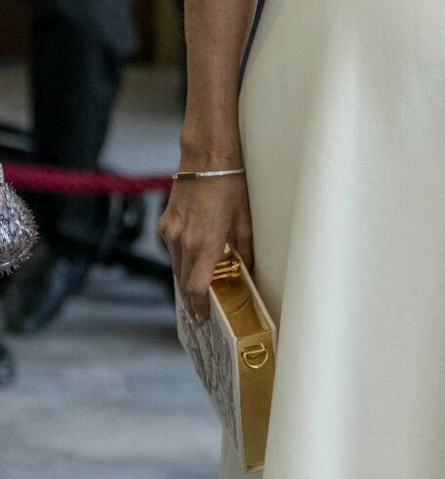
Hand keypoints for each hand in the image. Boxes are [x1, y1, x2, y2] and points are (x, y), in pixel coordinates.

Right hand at [158, 173, 253, 325]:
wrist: (207, 159)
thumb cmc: (230, 188)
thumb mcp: (244, 222)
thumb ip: (242, 251)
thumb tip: (244, 269)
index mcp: (205, 245)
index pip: (197, 289)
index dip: (199, 308)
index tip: (202, 319)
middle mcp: (183, 242)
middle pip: (184, 282)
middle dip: (192, 299)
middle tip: (201, 311)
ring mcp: (171, 232)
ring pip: (176, 266)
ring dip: (186, 279)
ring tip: (199, 289)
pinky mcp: (166, 223)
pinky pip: (172, 249)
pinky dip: (181, 258)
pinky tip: (193, 259)